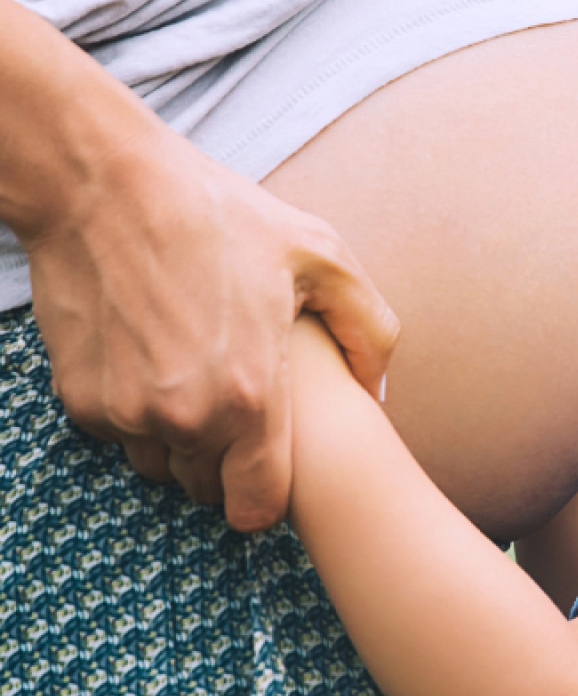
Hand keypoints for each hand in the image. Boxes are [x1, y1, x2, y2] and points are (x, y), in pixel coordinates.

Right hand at [25, 120, 398, 531]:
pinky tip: (158, 357)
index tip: (274, 463)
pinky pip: (119, 434)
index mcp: (249, 396)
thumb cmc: (223, 217)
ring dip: (181, 439)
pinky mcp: (80, 399)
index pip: (257, 508)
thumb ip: (368, 330)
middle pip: (208, 490)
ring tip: (202, 372)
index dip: (268, 494)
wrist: (106, 187)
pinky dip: (138, 412)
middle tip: (240, 400)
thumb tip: (379, 392)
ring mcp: (124, 413)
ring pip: (161, 465)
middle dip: (228, 461)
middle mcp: (182, 419)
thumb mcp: (321, 256)